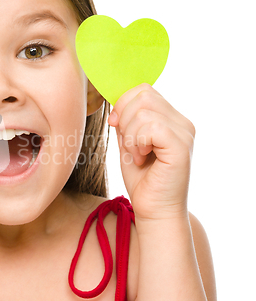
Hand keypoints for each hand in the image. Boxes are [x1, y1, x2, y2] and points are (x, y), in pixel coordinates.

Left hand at [107, 83, 195, 220]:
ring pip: (143, 110)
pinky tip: (142, 158)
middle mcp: (182, 122)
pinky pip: (151, 126)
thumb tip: (116, 102)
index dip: (123, 104)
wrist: (154, 210)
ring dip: (130, 135)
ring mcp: (184, 133)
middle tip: (129, 145)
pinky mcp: (181, 146)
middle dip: (124, 119)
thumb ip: (126, 121)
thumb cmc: (142, 180)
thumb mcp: (128, 143)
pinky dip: (137, 142)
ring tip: (137, 155)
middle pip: (142, 95)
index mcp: (171, 119)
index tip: (116, 126)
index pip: (143, 90)